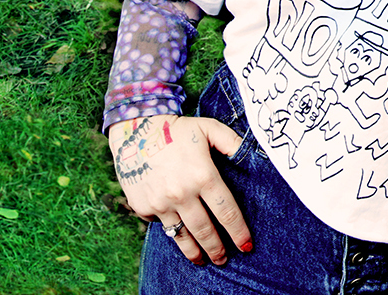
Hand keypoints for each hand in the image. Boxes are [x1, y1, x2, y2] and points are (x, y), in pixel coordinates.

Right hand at [108, 115, 252, 265]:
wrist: (135, 130)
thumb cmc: (178, 129)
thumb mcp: (209, 128)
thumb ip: (233, 143)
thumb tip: (252, 156)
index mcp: (203, 176)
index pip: (226, 211)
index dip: (238, 231)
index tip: (246, 245)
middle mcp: (182, 194)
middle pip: (205, 231)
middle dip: (217, 249)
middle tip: (225, 259)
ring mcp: (160, 203)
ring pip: (181, 236)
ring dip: (194, 252)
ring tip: (203, 260)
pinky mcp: (143, 207)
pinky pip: (160, 225)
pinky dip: (170, 229)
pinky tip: (178, 230)